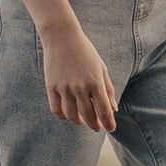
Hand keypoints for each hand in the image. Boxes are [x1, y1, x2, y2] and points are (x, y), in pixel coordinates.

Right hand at [37, 17, 117, 133]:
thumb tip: (113, 109)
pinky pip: (56, 110)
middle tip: (96, 127)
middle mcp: (80, 87)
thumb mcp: (101, 68)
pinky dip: (63, 116)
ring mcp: (64, 88)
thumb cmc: (85, 52)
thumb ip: (108, 89)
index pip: (104, 111)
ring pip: (71, 116)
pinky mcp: (51, 87)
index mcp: (96, 82)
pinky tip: (68, 114)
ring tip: (82, 120)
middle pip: (88, 116)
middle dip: (94, 125)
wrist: (62, 37)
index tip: (111, 128)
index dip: (109, 123)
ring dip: (78, 121)